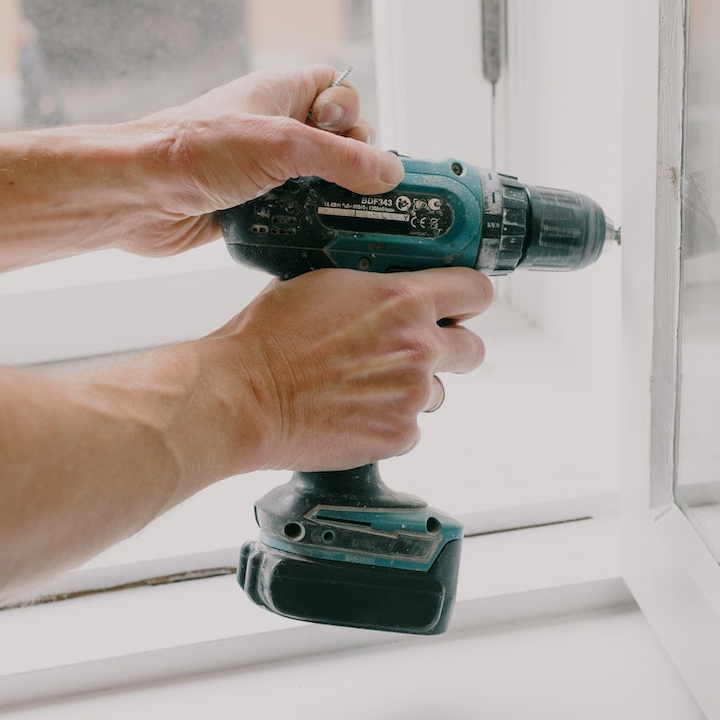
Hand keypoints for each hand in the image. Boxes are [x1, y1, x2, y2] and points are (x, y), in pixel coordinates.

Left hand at [117, 66, 401, 255]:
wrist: (135, 194)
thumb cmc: (196, 151)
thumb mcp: (283, 146)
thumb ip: (343, 158)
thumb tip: (390, 172)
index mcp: (280, 92)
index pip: (339, 91)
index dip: (352, 115)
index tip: (345, 140)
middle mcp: (272, 125)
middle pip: (336, 142)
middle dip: (347, 166)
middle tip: (339, 184)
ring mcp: (260, 167)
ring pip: (316, 181)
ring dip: (328, 200)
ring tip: (330, 216)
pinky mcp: (249, 204)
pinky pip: (294, 213)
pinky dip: (306, 225)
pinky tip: (309, 235)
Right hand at [198, 267, 493, 473]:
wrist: (243, 396)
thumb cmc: (269, 338)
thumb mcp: (324, 284)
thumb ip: (371, 288)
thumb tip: (383, 290)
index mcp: (405, 300)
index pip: (475, 291)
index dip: (467, 300)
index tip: (459, 306)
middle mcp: (420, 347)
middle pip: (471, 348)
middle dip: (449, 349)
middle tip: (414, 353)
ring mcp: (413, 394)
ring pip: (435, 391)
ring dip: (410, 389)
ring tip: (362, 388)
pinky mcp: (399, 435)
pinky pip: (410, 428)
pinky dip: (387, 423)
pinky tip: (352, 414)